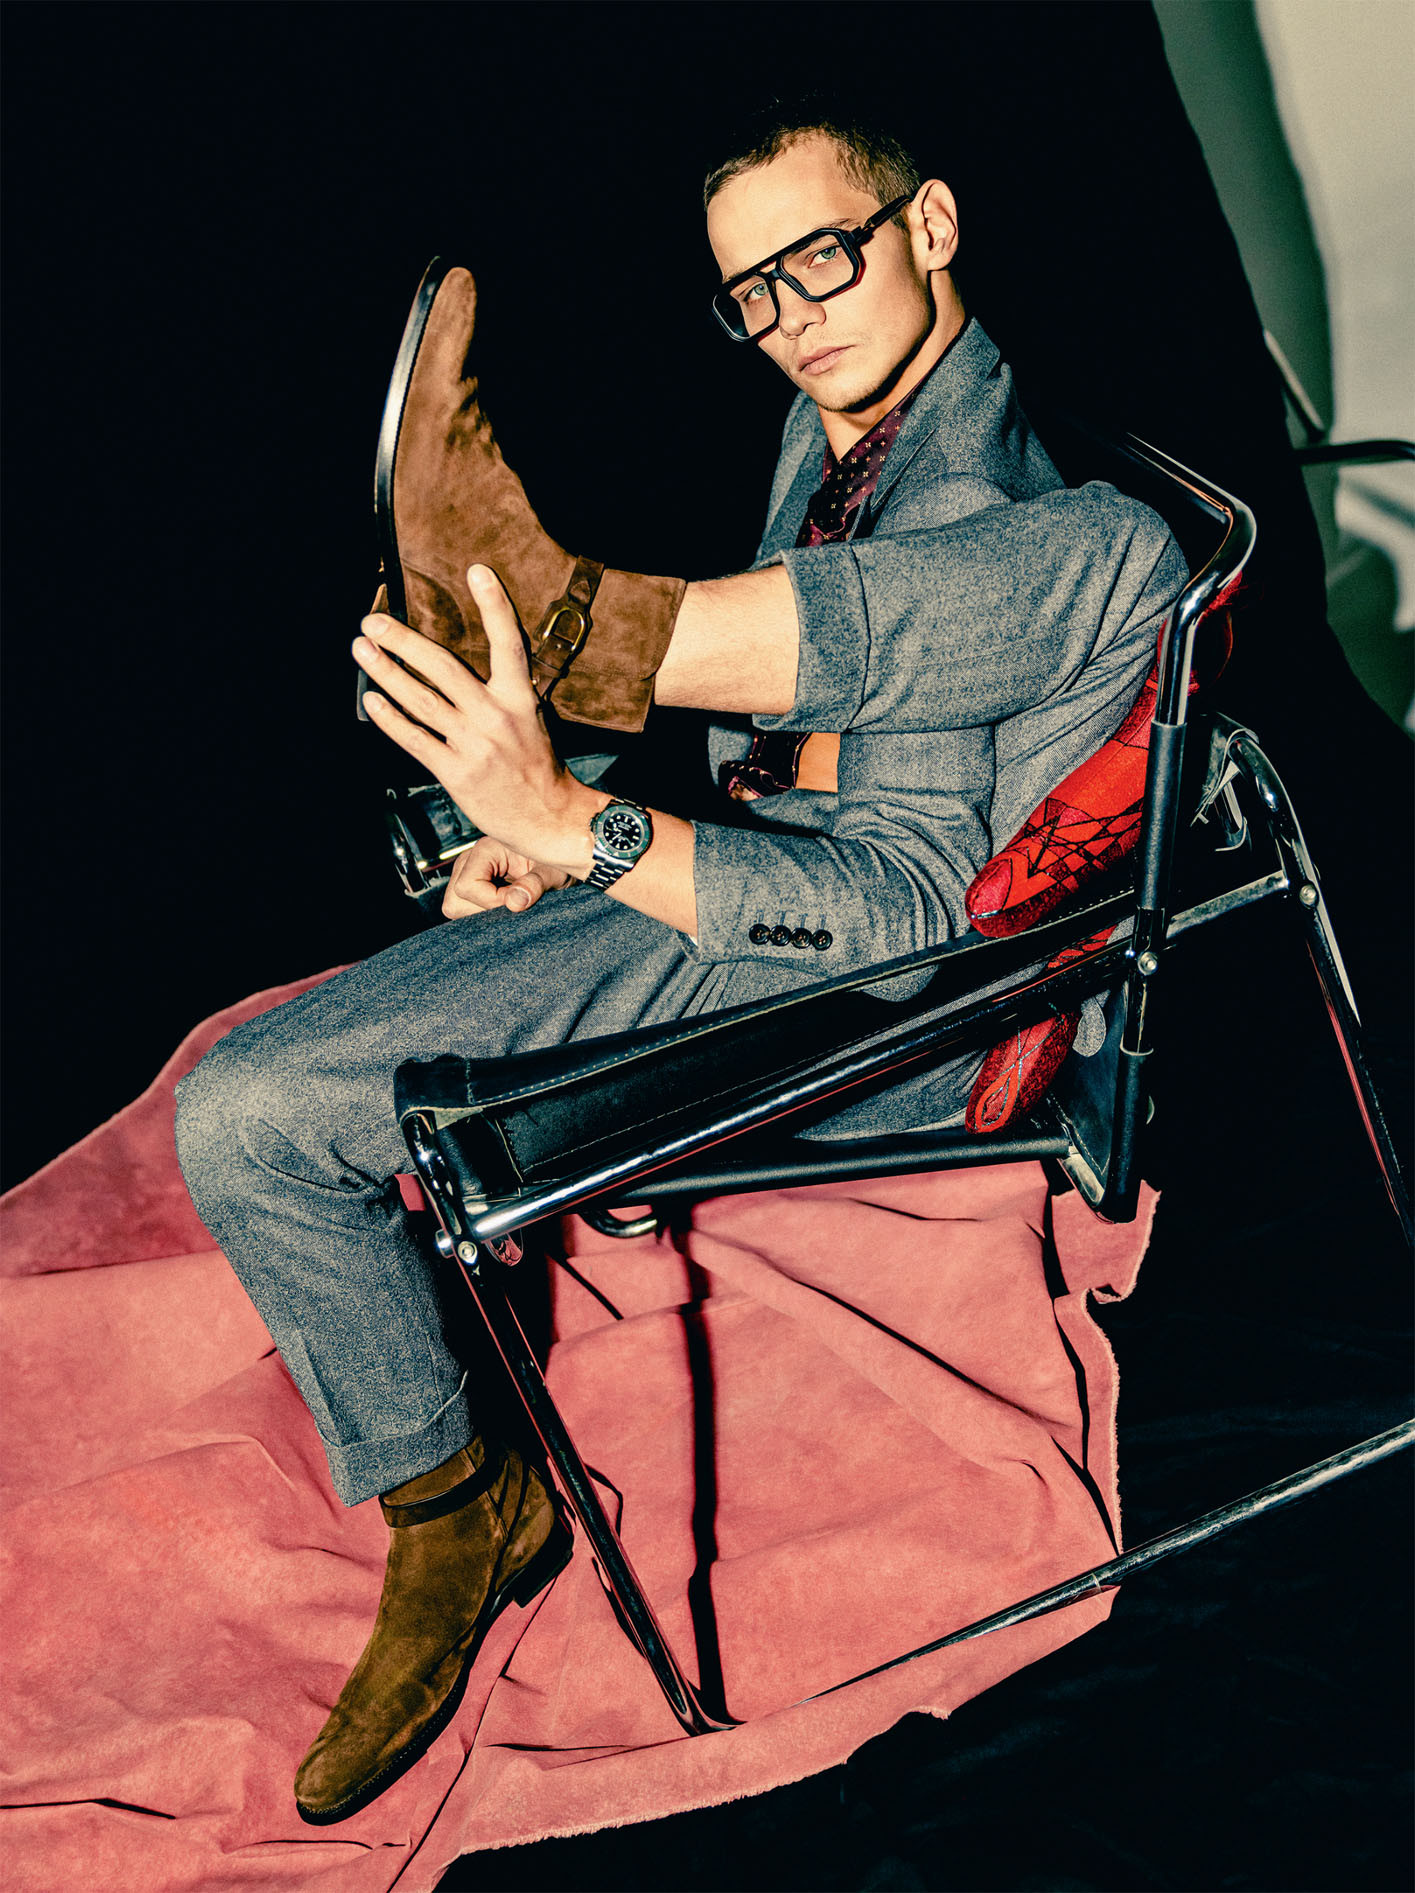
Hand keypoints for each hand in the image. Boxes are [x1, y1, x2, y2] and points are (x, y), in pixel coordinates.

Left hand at [353, 564, 603, 874]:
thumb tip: (461, 668)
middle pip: (443, 667)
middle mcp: (496, 717)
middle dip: (403, 641)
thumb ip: (502, 693)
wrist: (550, 818)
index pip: (508, 643)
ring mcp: (474, 745)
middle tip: (374, 622)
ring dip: (386, 672)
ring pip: (420, 700)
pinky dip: (390, 718)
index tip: (477, 570)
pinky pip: (415, 739)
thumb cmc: (539, 767)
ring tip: (362, 651)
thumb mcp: (532, 720)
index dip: (494, 605)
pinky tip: (372, 700)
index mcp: (520, 699)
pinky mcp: (456, 772)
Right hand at [442, 838, 569, 918]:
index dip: (491, 902)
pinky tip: (505, 906)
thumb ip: (535, 884)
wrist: (559, 859)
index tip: (519, 902)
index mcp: (485, 850)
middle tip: (515, 905)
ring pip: (455, 908)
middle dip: (484, 912)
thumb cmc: (556, 862)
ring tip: (510, 904)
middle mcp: (469, 860)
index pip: (468, 887)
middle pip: (455, 902)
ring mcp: (466, 874)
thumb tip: (515, 902)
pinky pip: (463, 911)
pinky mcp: (470, 888)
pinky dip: (483, 915)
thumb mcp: (553, 872)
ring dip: (483, 914)